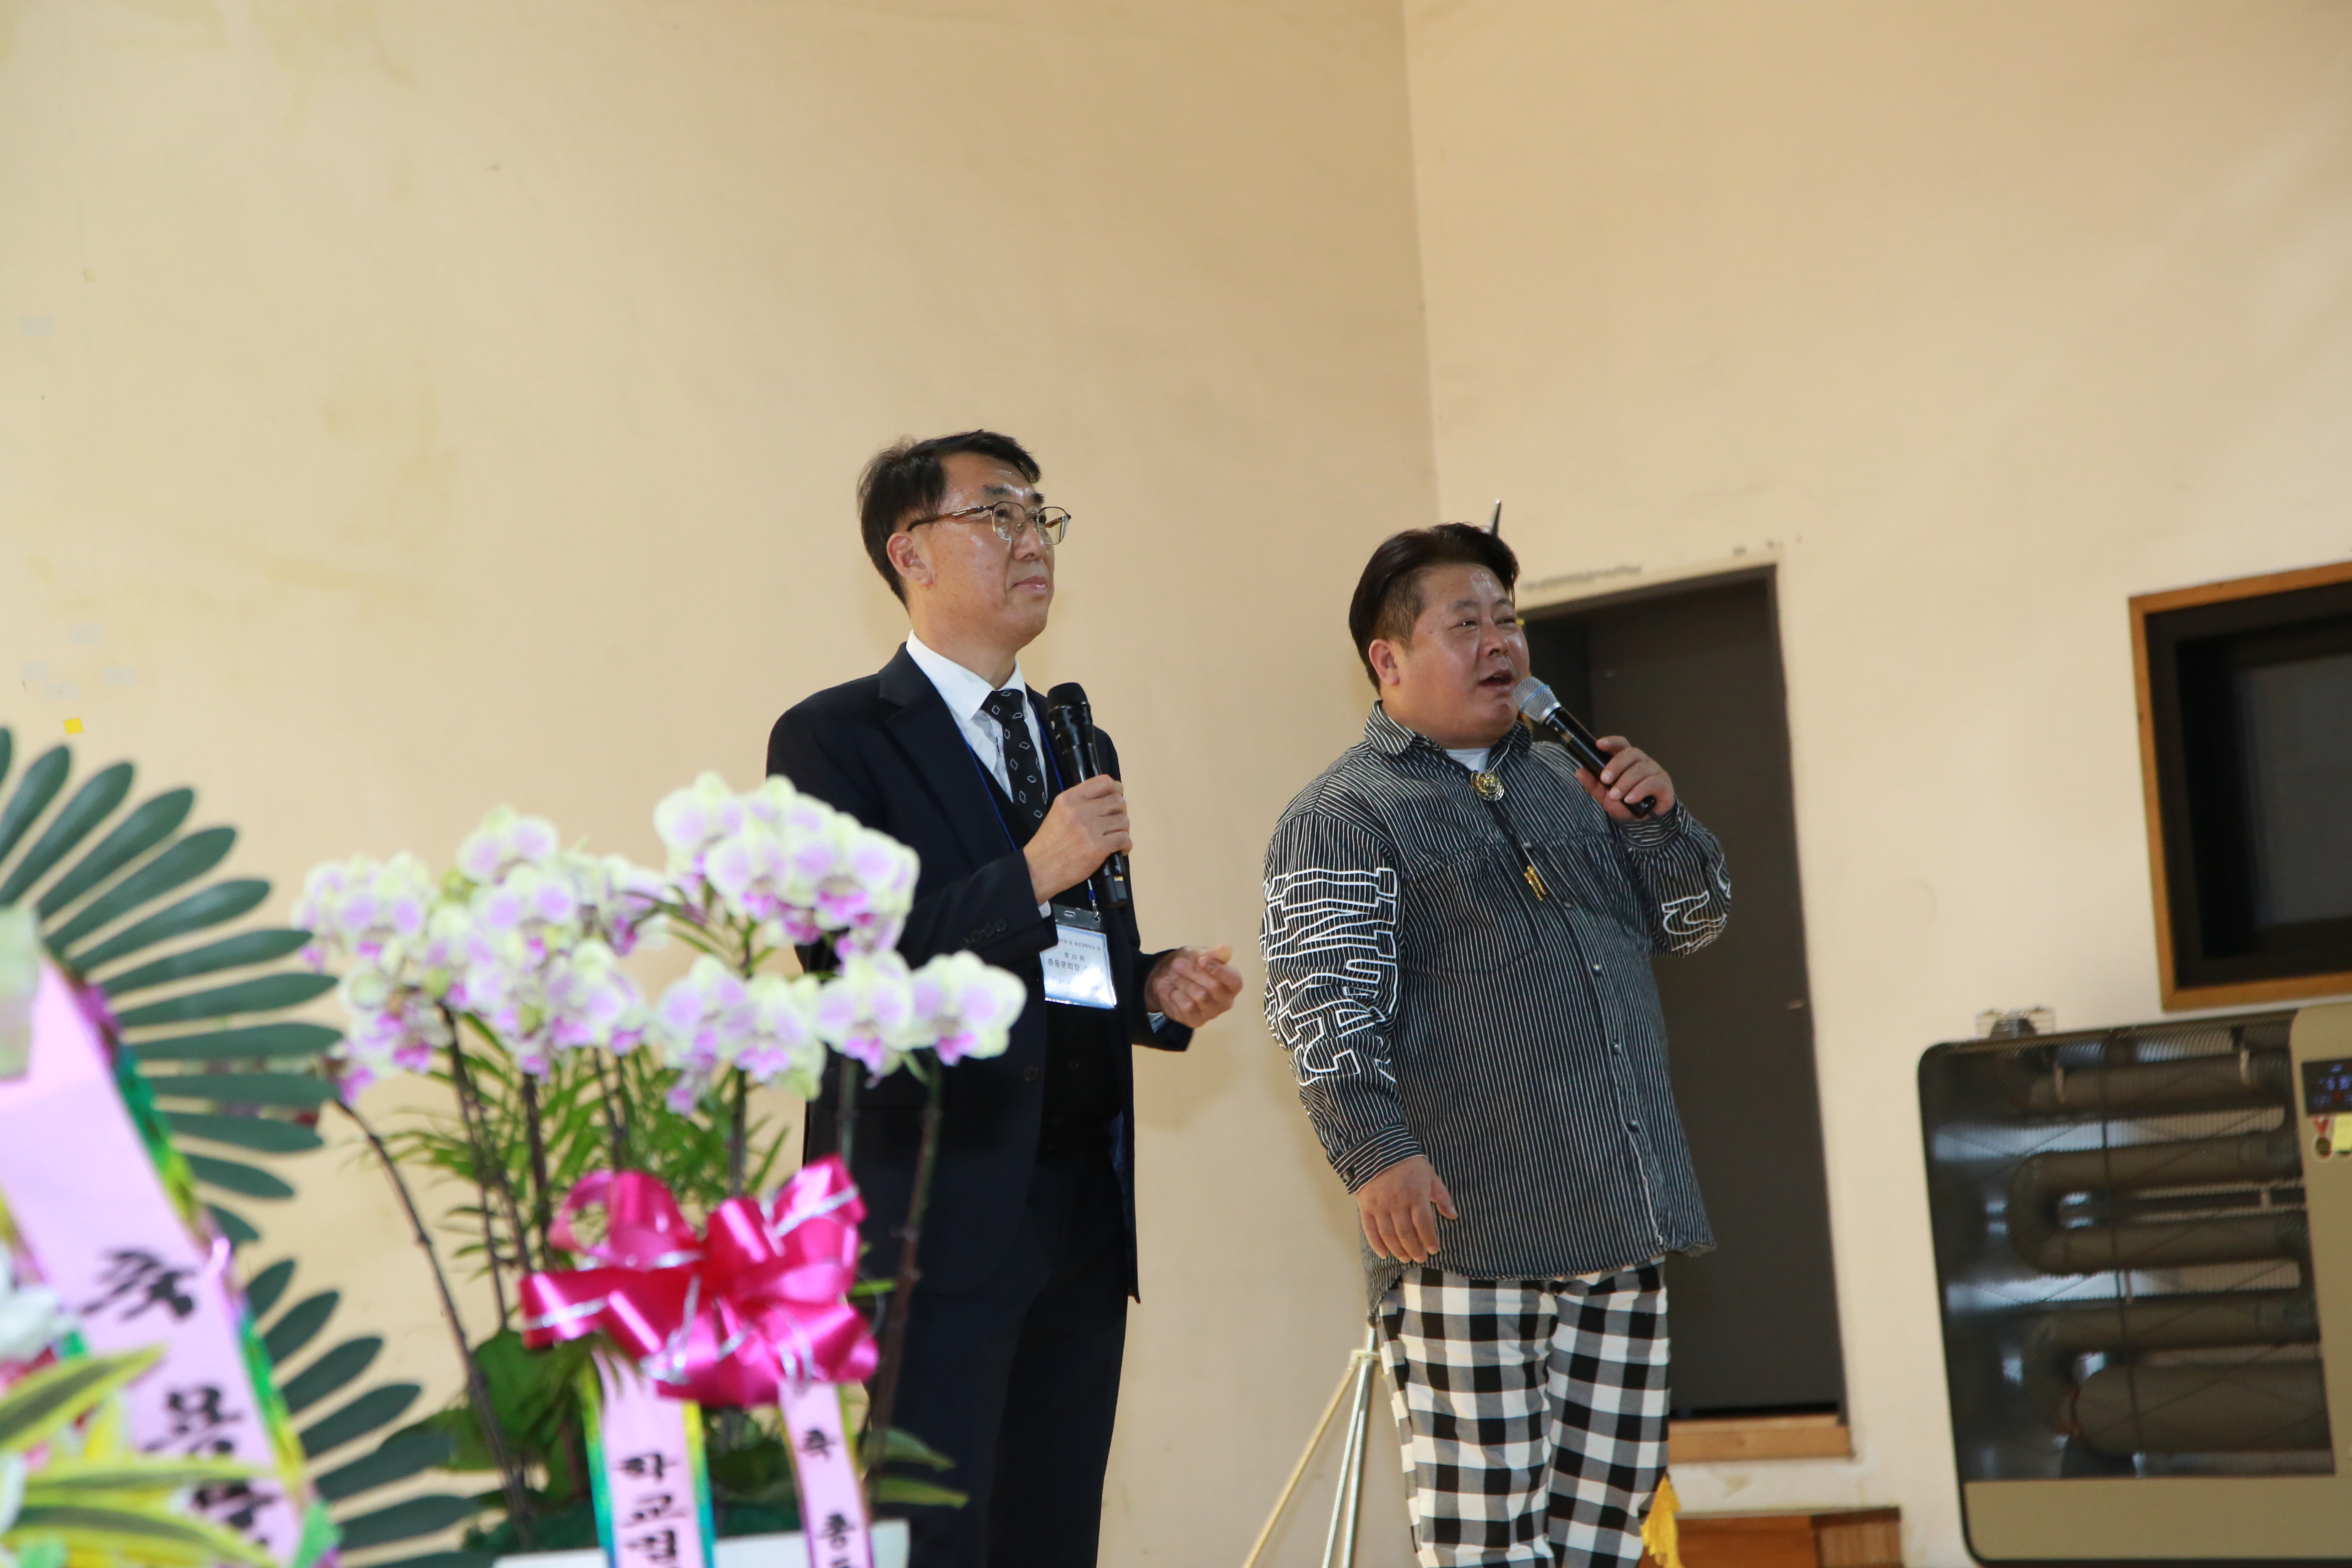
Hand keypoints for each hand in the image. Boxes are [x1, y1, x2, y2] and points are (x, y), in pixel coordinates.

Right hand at [1025, 775, 1129, 901]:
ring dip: (1122, 830)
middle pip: (1117, 801)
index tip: (1114, 799)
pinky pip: (1124, 839)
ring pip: (1123, 820)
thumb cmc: (1049, 844)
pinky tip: (1118, 850)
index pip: (1104, 782)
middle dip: (1119, 813)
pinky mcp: (1098, 847)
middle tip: (1113, 824)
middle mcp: (1081, 810)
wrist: (1038, 869)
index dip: (1115, 790)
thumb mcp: (1058, 813)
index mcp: (1070, 798)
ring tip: (1114, 838)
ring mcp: (1090, 828)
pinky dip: (1125, 845)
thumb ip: (1079, 804)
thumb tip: (1105, 801)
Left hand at [1145, 944, 1242, 1027]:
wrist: (1166, 980)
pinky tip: (1174, 990)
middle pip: (1214, 987)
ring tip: (1174, 975)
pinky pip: (1187, 1006)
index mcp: (1232, 984)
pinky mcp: (1196, 1020)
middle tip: (1177, 963)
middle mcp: (1226, 1001)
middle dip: (1193, 972)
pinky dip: (1176, 994)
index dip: (1219, 970)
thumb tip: (1226, 948)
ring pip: (1199, 996)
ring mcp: (1212, 1013)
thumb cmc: (1190, 965)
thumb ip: (1213, 954)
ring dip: (1183, 982)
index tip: (1201, 960)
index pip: (1234, 981)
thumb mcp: (1199, 955)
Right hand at [1355, 1155, 1457, 1263]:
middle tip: (1420, 1258)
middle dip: (1415, 1249)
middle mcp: (1397, 1202)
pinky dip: (1376, 1244)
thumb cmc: (1409, 1162)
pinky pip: (1370, 1229)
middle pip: (1406, 1233)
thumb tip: (1453, 1215)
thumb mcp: (1430, 1175)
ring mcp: (1380, 1205)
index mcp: (1415, 1195)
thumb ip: (1442, 1197)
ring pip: (1389, 1235)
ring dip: (1398, 1250)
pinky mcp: (1366, 1205)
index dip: (1429, 1240)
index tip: (1434, 1250)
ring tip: (1405, 1258)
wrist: (1379, 1148)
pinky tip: (1384, 1254)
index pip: (1424, 1224)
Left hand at [1575, 736, 1675, 820]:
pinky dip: (1639, 791)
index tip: (1599, 745)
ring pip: (1641, 769)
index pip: (1621, 744)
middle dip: (1616, 766)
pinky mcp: (1664, 783)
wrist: (1644, 821)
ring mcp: (1654, 771)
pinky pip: (1652, 782)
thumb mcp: (1605, 796)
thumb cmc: (1625, 803)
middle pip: (1631, 754)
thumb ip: (1593, 784)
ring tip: (1616, 796)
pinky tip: (1630, 799)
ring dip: (1625, 782)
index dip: (1611, 742)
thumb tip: (1579, 771)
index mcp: (1627, 760)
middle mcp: (1642, 761)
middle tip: (1605, 780)